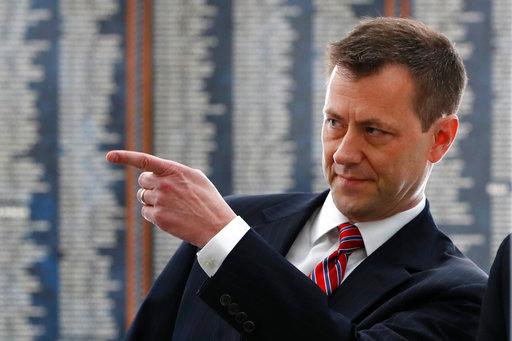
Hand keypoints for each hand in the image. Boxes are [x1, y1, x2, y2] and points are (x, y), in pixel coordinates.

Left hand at [106, 150, 235, 246]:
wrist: (216, 226)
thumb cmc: (208, 201)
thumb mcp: (196, 178)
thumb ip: (176, 172)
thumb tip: (158, 173)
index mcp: (174, 170)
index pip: (144, 160)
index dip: (125, 157)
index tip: (109, 156)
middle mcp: (165, 183)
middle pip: (143, 181)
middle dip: (150, 185)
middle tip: (166, 193)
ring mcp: (160, 200)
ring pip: (143, 197)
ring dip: (153, 201)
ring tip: (173, 207)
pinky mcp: (158, 217)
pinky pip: (146, 212)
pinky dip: (154, 214)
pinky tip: (171, 217)